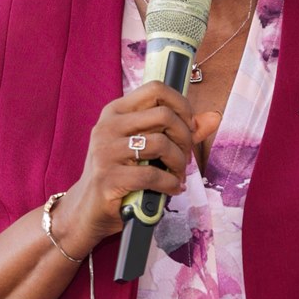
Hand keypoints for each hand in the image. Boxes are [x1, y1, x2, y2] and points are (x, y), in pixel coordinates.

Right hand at [52, 82, 220, 257]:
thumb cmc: (119, 175)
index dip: (181, 104)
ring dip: (179, 163)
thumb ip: (178, 131)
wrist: (86, 209)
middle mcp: (107, 126)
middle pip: (164, 115)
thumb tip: (213, 117)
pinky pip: (153, 175)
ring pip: (161, 144)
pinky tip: (171, 189)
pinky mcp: (108, 177)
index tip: (188, 126)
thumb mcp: (145, 147)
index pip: (155, 89)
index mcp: (115, 111)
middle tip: (185, 157)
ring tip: (177, 175)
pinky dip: (170, 184)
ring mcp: (105, 151)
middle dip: (185, 138)